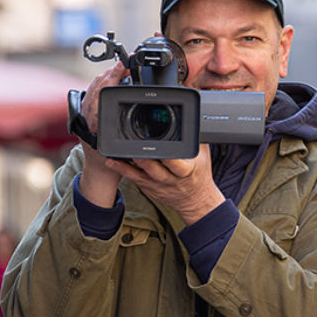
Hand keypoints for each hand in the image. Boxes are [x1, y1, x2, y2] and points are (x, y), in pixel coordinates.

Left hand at [79, 62, 129, 207]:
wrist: (99, 171)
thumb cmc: (114, 162)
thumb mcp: (128, 145)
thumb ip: (133, 129)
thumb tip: (145, 111)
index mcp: (97, 124)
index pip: (102, 92)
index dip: (113, 76)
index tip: (123, 65)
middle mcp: (87, 118)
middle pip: (96, 87)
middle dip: (111, 72)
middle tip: (124, 63)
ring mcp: (83, 115)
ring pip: (92, 88)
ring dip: (105, 76)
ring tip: (119, 68)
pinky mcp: (83, 114)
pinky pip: (89, 93)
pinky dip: (99, 83)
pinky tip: (108, 79)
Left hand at [104, 144, 223, 225]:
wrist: (196, 200)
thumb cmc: (200, 173)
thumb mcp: (204, 155)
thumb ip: (198, 137)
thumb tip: (195, 116)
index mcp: (187, 170)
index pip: (177, 165)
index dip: (169, 159)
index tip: (162, 152)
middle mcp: (171, 180)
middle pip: (155, 171)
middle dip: (144, 161)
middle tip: (132, 151)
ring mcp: (159, 186)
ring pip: (140, 176)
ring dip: (126, 167)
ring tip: (113, 158)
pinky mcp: (149, 190)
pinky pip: (134, 180)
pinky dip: (123, 171)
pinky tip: (112, 162)